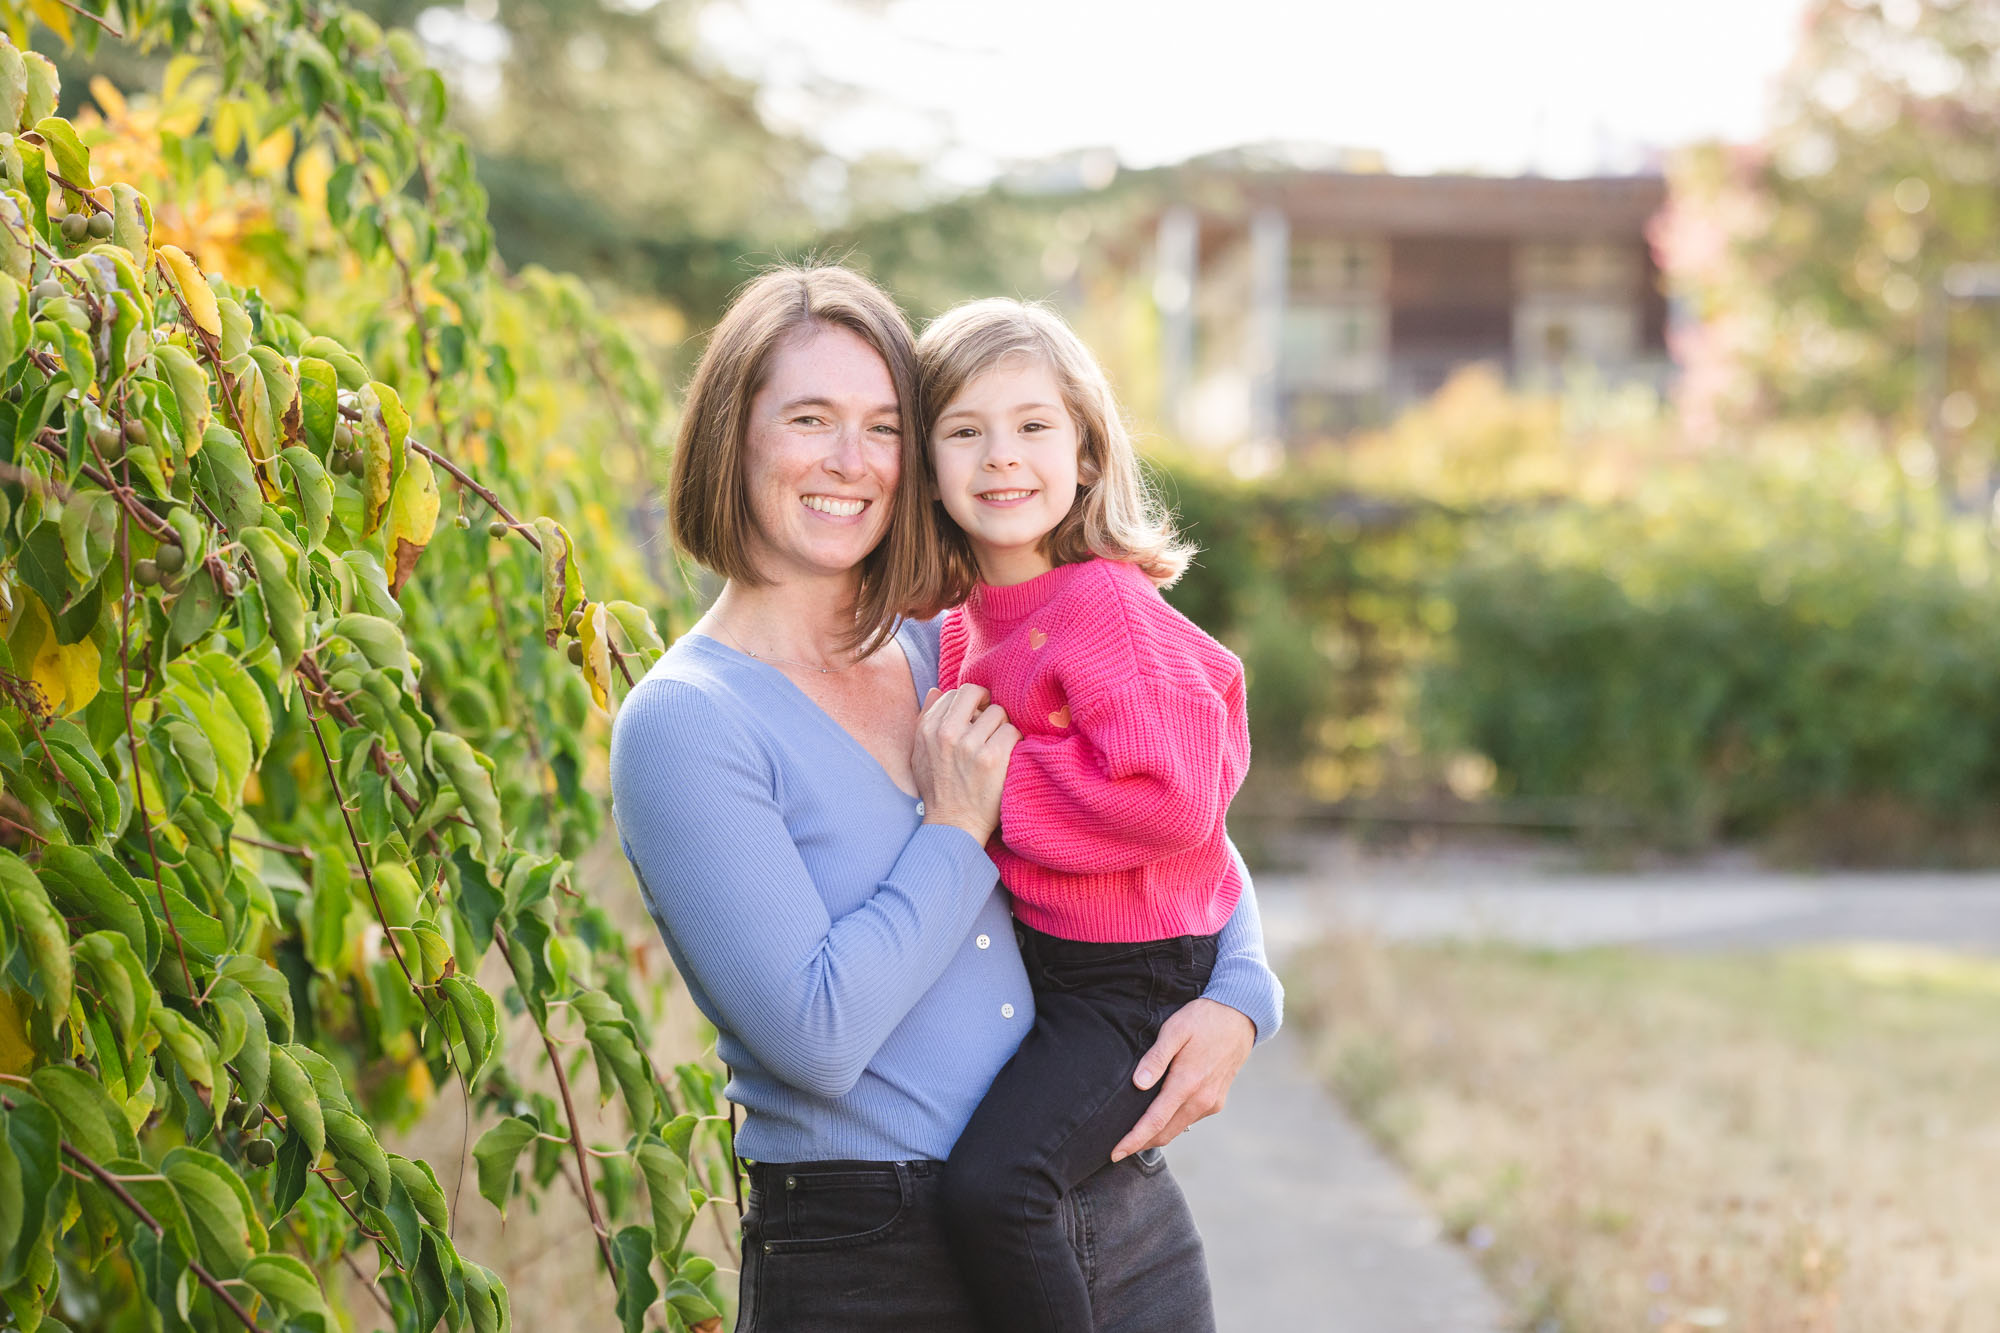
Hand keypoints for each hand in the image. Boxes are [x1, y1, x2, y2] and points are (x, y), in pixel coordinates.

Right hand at [912, 685, 1018, 843]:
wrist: (953, 824)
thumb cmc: (938, 789)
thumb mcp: (920, 754)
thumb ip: (925, 719)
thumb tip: (936, 690)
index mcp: (928, 729)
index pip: (955, 693)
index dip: (969, 704)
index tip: (975, 718)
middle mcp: (947, 733)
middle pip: (976, 693)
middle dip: (987, 706)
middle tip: (991, 723)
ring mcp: (970, 745)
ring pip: (998, 713)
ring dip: (1001, 728)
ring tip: (997, 746)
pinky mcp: (992, 758)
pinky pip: (1012, 732)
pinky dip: (1014, 742)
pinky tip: (1007, 756)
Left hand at [1110, 998, 1254, 1160]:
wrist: (1240, 1016)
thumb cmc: (1203, 1019)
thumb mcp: (1175, 1030)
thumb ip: (1156, 1058)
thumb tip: (1138, 1084)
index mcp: (1187, 1083)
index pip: (1154, 1122)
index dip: (1132, 1140)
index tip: (1114, 1153)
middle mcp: (1201, 1100)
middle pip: (1164, 1133)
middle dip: (1139, 1144)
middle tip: (1116, 1148)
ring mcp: (1211, 1103)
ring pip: (1177, 1128)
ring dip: (1155, 1135)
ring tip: (1134, 1133)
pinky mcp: (1217, 1101)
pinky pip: (1189, 1119)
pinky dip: (1171, 1124)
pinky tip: (1159, 1116)